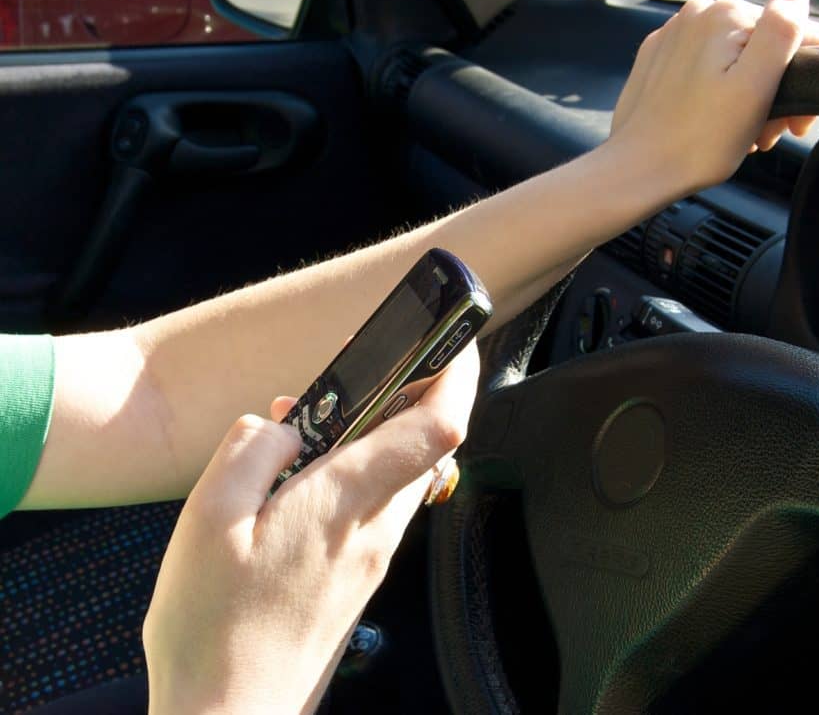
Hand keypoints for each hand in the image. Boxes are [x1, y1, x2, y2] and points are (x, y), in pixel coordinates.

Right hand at [143, 343, 479, 714]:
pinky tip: (300, 484)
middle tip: (352, 379)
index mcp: (347, 502)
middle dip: (404, 397)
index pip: (436, 427)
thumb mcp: (207, 520)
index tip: (454, 343)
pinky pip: (374, 506)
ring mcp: (372, 556)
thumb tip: (287, 424)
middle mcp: (376, 528)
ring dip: (373, 437)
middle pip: (425, 445)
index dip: (456, 377)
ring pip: (399, 475)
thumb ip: (252, 450)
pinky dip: (355, 475)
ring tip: (304, 434)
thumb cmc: (214, 631)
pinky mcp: (359, 577)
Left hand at [608, 0, 818, 197]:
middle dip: (773, 91)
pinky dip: (717, 95)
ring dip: (747, 97)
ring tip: (740, 135)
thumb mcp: (755, 88)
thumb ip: (781, 33)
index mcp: (724, 15)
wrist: (637, 171)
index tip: (793, 124)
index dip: (804, 79)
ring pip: (732, 60)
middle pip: (760, 47)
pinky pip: (702, 71)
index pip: (792, 33)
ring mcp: (672, 39)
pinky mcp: (656, 63)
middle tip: (765, 135)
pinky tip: (714, 124)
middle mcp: (695, 17)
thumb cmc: (697, 142)